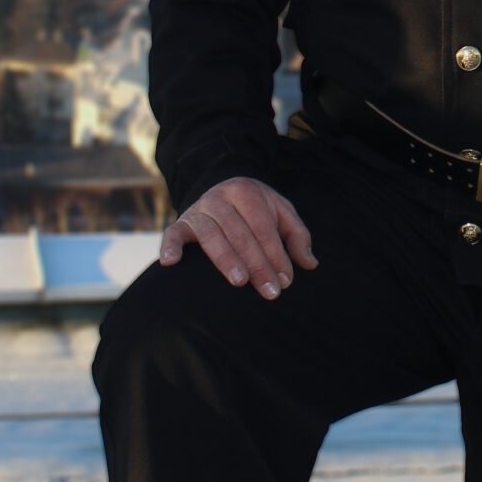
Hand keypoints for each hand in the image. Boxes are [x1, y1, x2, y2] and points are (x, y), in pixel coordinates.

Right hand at [159, 177, 317, 299]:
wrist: (223, 191)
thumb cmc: (257, 210)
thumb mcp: (281, 213)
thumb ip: (297, 236)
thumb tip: (310, 263)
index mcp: (247, 192)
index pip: (264, 227)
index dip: (276, 254)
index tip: (285, 281)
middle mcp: (220, 198)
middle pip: (240, 234)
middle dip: (258, 264)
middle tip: (270, 291)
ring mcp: (198, 209)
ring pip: (211, 236)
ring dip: (226, 260)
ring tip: (240, 281)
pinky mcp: (181, 222)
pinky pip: (171, 233)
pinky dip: (170, 246)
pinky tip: (171, 262)